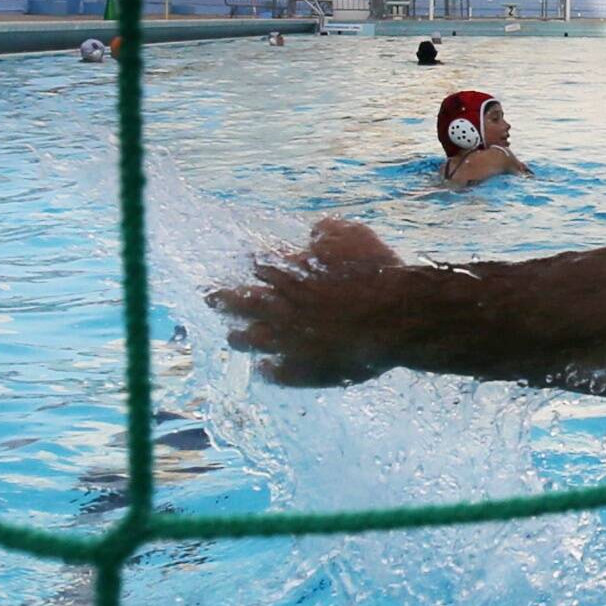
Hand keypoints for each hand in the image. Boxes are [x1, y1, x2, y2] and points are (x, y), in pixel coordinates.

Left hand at [211, 218, 408, 385]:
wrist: (396, 317)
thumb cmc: (375, 272)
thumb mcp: (353, 236)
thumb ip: (327, 231)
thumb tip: (313, 231)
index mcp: (289, 273)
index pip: (257, 264)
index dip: (249, 262)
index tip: (244, 261)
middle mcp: (281, 308)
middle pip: (240, 303)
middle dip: (222, 299)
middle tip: (210, 298)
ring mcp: (289, 342)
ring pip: (250, 340)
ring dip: (239, 336)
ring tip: (232, 336)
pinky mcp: (304, 370)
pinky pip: (276, 374)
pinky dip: (269, 370)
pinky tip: (266, 369)